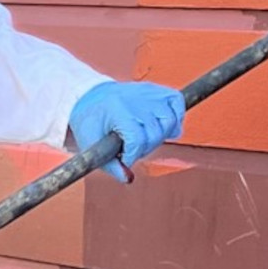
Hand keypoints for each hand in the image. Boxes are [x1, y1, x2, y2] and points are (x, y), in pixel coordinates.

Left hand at [68, 81, 184, 181]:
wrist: (91, 96)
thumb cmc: (90, 121)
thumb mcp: (90, 144)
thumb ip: (110, 165)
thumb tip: (128, 178)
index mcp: (116, 109)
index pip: (137, 139)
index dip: (132, 156)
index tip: (124, 159)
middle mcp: (135, 98)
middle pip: (155, 133)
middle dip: (145, 148)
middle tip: (132, 149)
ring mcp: (148, 92)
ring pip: (170, 120)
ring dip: (161, 135)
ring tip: (146, 139)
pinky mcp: (157, 90)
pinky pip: (177, 103)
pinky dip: (176, 117)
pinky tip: (163, 127)